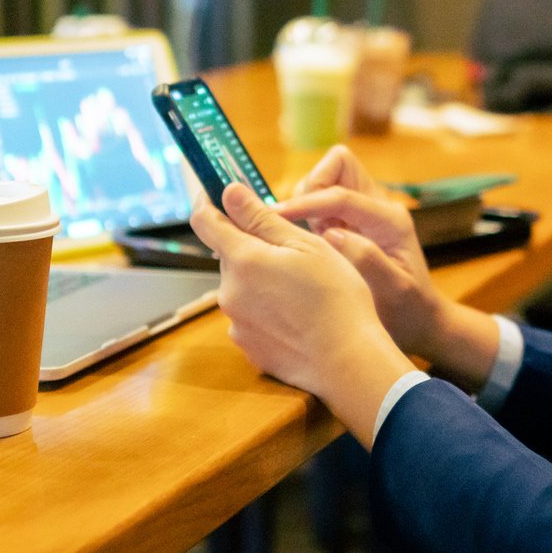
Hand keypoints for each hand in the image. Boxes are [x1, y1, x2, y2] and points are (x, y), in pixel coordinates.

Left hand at [189, 182, 411, 440]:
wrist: (347, 361)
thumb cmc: (334, 297)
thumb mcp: (304, 245)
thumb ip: (260, 218)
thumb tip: (229, 191)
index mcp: (242, 259)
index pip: (205, 221)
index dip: (208, 201)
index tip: (218, 192)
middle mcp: (228, 292)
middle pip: (229, 256)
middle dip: (252, 248)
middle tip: (292, 253)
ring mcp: (236, 323)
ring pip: (242, 287)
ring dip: (261, 281)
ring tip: (301, 291)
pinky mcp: (247, 346)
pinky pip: (251, 317)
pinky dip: (267, 310)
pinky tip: (297, 317)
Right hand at [273, 147, 445, 356]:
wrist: (420, 319)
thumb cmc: (408, 309)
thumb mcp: (393, 290)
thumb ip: (366, 259)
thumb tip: (332, 233)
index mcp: (390, 219)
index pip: (342, 195)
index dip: (308, 202)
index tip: (278, 215)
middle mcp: (378, 207)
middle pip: (337, 165)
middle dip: (311, 187)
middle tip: (300, 225)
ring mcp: (364, 212)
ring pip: (326, 179)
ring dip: (307, 201)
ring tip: (305, 238)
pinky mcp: (351, 222)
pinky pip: (323, 201)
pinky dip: (308, 214)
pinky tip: (307, 244)